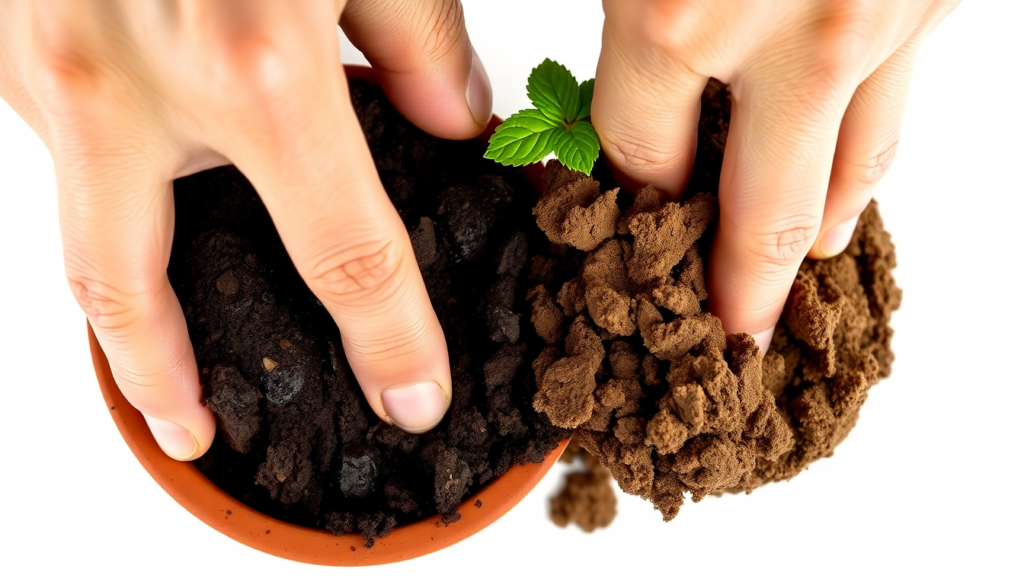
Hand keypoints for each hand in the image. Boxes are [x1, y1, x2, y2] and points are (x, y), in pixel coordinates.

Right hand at [0, 0, 490, 458]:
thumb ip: (418, 36)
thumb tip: (455, 115)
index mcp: (254, 66)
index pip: (342, 254)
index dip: (388, 340)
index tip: (412, 392)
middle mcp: (126, 79)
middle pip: (123, 287)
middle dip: (154, 377)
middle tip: (192, 425)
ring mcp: (46, 56)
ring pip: (77, 206)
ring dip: (124, 259)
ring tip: (168, 303)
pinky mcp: (10, 30)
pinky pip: (55, 128)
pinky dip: (102, 159)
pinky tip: (148, 151)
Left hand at [592, 0, 955, 349]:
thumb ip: (637, 32)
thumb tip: (646, 103)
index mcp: (678, 22)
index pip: (643, 157)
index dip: (633, 198)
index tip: (633, 227)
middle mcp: (796, 37)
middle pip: (766, 218)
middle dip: (744, 291)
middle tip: (734, 333)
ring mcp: (878, 23)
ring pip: (856, 174)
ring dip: (824, 230)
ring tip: (806, 257)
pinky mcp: (933, 0)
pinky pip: (894, 105)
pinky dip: (862, 144)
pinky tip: (840, 160)